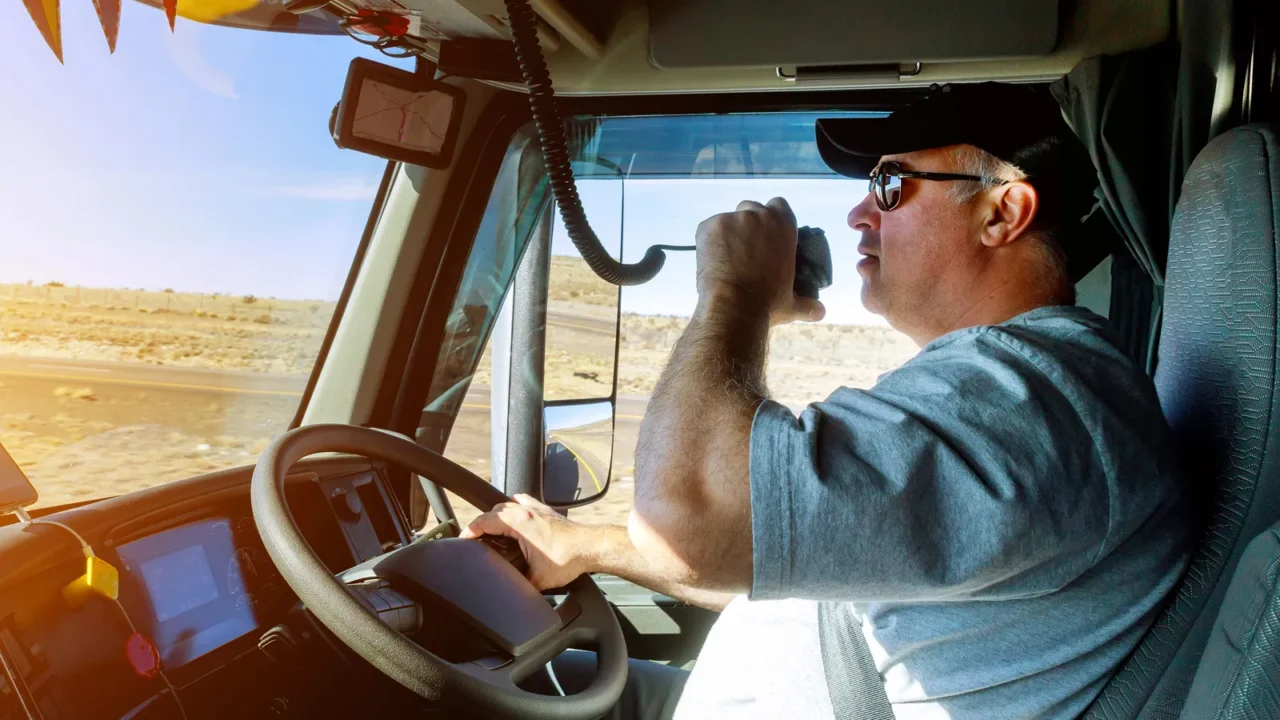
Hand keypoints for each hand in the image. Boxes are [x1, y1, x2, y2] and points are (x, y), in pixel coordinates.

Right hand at [459, 494, 593, 589]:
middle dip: (481, 523)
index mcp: (519, 522)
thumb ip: (519, 583)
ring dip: (497, 515)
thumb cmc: (569, 558)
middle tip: (475, 537)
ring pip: (507, 504)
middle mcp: (526, 511)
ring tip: (491, 529)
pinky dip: (514, 507)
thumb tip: (510, 592)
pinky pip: (523, 502)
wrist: (590, 547)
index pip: (484, 521)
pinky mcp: (546, 511)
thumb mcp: (537, 578)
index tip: (463, 539)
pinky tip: (514, 518)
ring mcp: (536, 509)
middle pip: (493, 511)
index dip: (470, 530)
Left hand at [694, 197, 824, 325]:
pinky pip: (709, 229)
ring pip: (729, 220)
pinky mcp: (708, 226)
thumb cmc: (767, 303)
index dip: (772, 218)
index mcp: (783, 225)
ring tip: (726, 259)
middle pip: (751, 209)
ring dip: (729, 234)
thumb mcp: (791, 303)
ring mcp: (731, 219)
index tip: (767, 234)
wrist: (732, 307)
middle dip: (749, 225)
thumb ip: (806, 305)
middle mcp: (758, 215)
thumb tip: (820, 312)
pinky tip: (712, 260)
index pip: (779, 205)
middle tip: (745, 249)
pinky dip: (710, 241)